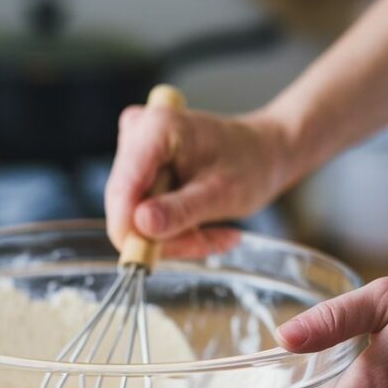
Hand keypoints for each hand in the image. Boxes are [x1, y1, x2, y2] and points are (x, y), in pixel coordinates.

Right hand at [105, 104, 289, 257]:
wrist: (264, 152)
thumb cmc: (251, 163)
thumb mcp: (224, 194)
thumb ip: (181, 210)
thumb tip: (140, 224)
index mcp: (155, 128)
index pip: (122, 190)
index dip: (131, 232)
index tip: (153, 259)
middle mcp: (137, 133)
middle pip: (127, 207)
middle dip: (164, 236)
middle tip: (207, 243)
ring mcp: (135, 151)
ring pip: (134, 217)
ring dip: (174, 237)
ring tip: (215, 235)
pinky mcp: (138, 168)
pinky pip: (141, 215)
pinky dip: (174, 230)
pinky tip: (203, 227)